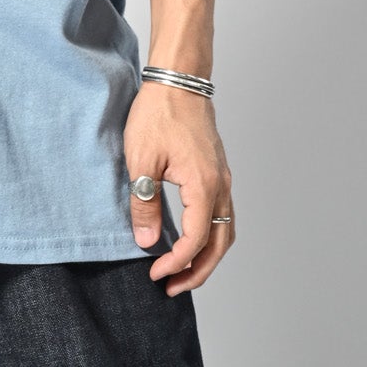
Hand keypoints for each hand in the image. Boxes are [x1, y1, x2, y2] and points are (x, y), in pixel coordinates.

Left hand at [123, 83, 235, 295]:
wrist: (177, 79)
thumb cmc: (158, 113)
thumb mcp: (141, 160)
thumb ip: (145, 204)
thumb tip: (148, 241)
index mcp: (204, 184)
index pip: (196, 240)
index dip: (176, 263)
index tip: (154, 274)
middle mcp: (221, 184)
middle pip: (219, 243)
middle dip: (197, 271)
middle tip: (172, 287)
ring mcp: (223, 177)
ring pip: (225, 230)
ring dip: (206, 256)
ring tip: (181, 271)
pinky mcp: (217, 171)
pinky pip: (222, 213)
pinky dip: (210, 235)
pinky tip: (190, 239)